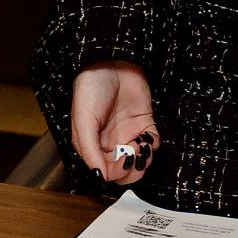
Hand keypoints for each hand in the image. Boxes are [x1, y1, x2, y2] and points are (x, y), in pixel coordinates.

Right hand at [69, 60, 157, 187]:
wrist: (112, 61)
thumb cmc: (91, 87)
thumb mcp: (84, 119)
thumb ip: (89, 149)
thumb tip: (98, 177)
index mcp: (92, 144)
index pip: (105, 171)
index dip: (114, 172)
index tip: (121, 161)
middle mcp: (110, 142)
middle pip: (123, 171)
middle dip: (131, 170)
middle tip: (134, 157)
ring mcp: (128, 133)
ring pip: (139, 160)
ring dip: (144, 160)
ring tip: (142, 146)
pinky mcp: (144, 123)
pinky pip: (152, 144)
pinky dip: (153, 146)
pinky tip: (148, 136)